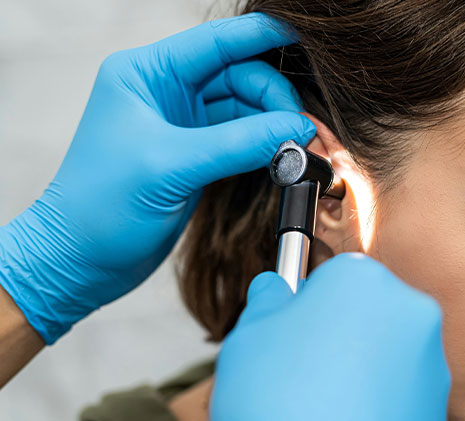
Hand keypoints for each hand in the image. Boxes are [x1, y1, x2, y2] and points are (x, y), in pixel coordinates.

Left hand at [0, 13, 315, 343]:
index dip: (260, 36)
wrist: (82, 260)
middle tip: (300, 129)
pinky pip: (242, 139)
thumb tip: (296, 129)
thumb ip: (239, 143)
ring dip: (273, 124)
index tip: (302, 37)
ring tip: (296, 146)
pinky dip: (264, 146)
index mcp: (146, 75)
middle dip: (274, 98)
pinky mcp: (196, 156)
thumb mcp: (172, 166)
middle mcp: (165, 93)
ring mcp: (183, 125)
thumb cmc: (100, 207)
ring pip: (245, 108)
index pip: (214, 42)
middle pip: (238, 75)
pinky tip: (283, 156)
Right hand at [210, 253, 450, 420]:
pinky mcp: (439, 410)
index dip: (310, 304)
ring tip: (324, 402)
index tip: (297, 326)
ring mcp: (431, 363)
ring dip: (362, 367)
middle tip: (306, 368)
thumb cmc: (281, 408)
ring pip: (388, 352)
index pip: (336, 276)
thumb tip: (273, 289)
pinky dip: (380, 403)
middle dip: (341, 332)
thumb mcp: (250, 336)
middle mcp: (409, 312)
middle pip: (368, 312)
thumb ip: (268, 300)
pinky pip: (402, 393)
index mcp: (363, 280)